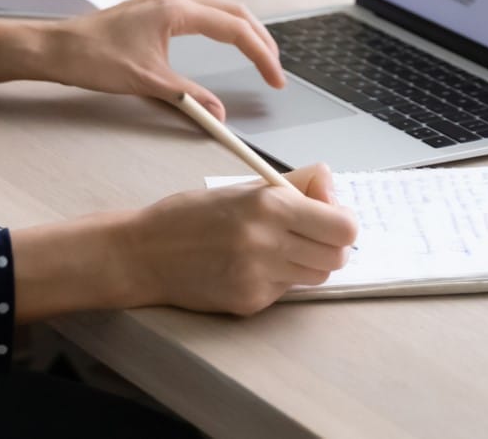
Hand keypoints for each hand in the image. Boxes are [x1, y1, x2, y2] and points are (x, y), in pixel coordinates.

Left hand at [43, 0, 284, 118]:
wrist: (57, 48)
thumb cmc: (94, 59)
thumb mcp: (148, 83)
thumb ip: (189, 97)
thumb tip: (219, 114)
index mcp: (176, 11)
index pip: (235, 30)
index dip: (261, 55)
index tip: (274, 78)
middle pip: (233, 11)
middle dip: (258, 39)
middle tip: (273, 67)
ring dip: (239, 20)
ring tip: (253, 42)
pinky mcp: (151, 5)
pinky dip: (213, 8)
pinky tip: (213, 20)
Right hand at [122, 163, 359, 315]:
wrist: (144, 253)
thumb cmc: (190, 215)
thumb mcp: (242, 187)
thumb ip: (294, 185)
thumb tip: (331, 187)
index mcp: (268, 205)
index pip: (343, 226)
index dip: (341, 222)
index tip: (330, 218)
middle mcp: (267, 242)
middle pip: (337, 257)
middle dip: (329, 246)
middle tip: (309, 236)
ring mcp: (259, 276)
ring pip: (316, 276)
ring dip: (306, 263)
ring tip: (277, 249)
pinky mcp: (250, 302)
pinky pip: (285, 291)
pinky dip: (277, 279)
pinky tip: (249, 266)